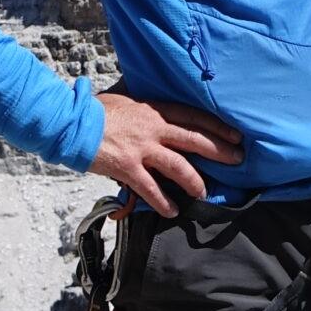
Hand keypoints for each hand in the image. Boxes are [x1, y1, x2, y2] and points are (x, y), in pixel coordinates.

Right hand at [90, 91, 243, 217]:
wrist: (73, 123)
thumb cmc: (97, 110)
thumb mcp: (127, 99)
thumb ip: (145, 106)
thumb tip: (155, 104)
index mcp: (155, 110)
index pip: (194, 117)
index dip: (218, 126)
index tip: (236, 135)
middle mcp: (154, 129)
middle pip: (195, 140)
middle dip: (220, 151)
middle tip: (238, 159)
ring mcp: (142, 149)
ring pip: (178, 166)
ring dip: (195, 181)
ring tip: (203, 192)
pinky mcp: (128, 168)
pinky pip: (150, 189)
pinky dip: (163, 202)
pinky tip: (172, 211)